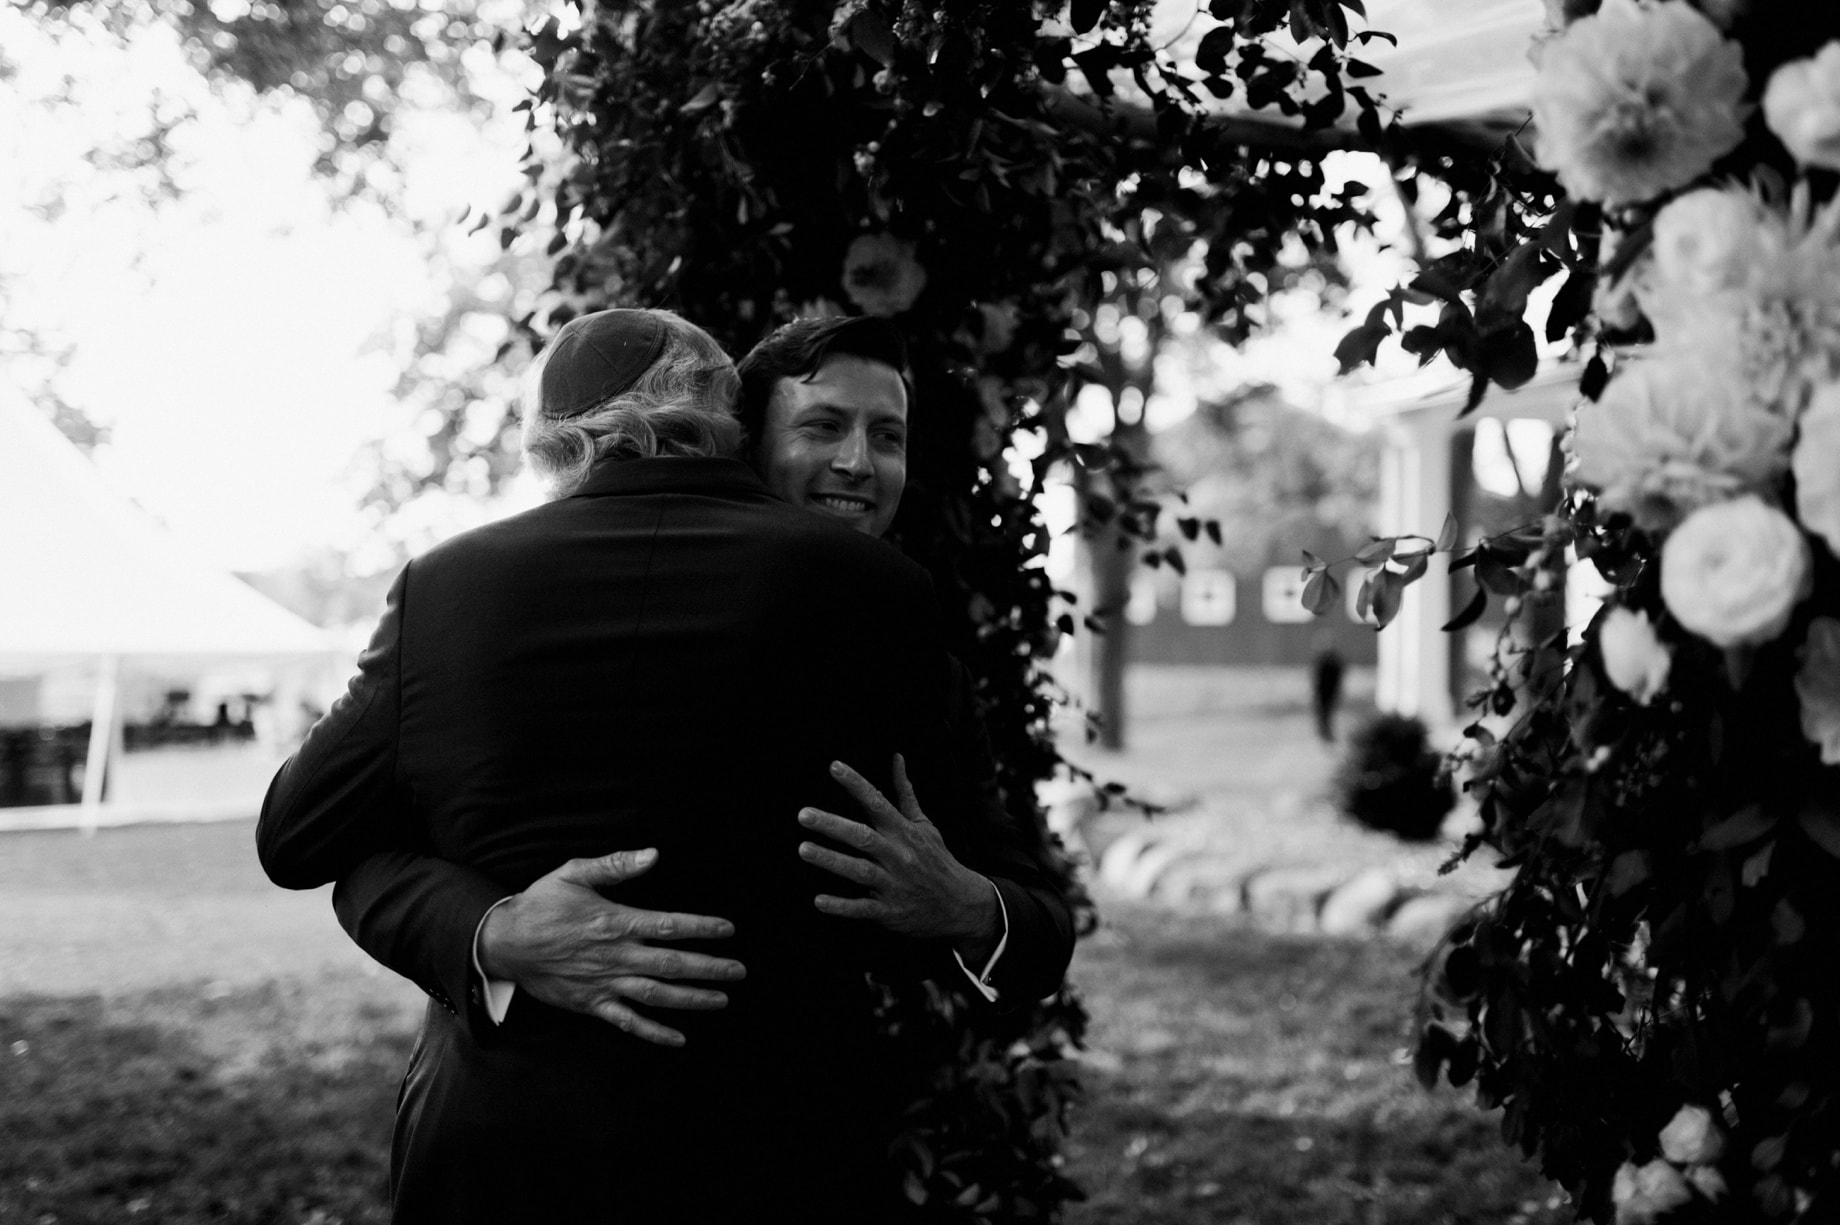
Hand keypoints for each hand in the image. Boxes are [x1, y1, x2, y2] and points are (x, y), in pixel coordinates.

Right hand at [477, 849, 744, 1046]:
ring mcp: (604, 983)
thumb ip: (616, 864)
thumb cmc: (541, 904)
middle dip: (710, 968)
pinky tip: (679, 1039)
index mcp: (615, 922)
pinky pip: (628, 1022)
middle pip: (672, 964)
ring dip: (692, 999)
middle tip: (740, 971)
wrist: (503, 943)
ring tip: (722, 1000)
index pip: (669, 925)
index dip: (702, 927)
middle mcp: (615, 956)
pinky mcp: (591, 1004)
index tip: (729, 929)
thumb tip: (654, 853)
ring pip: (657, 995)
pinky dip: (654, 1033)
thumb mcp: (574, 872)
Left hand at [797, 755, 999, 960]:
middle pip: (863, 837)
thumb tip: (897, 758)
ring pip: (859, 871)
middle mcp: (898, 855)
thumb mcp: (924, 824)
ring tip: (804, 849)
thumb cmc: (937, 859)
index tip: (834, 766)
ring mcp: (894, 884)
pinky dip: (841, 906)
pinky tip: (819, 901)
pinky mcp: (890, 911)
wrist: (961, 904)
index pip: (878, 802)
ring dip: (831, 860)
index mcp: (904, 831)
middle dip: (833, 825)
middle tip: (804, 815)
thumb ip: (905, 792)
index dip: (856, 784)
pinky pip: (863, 908)